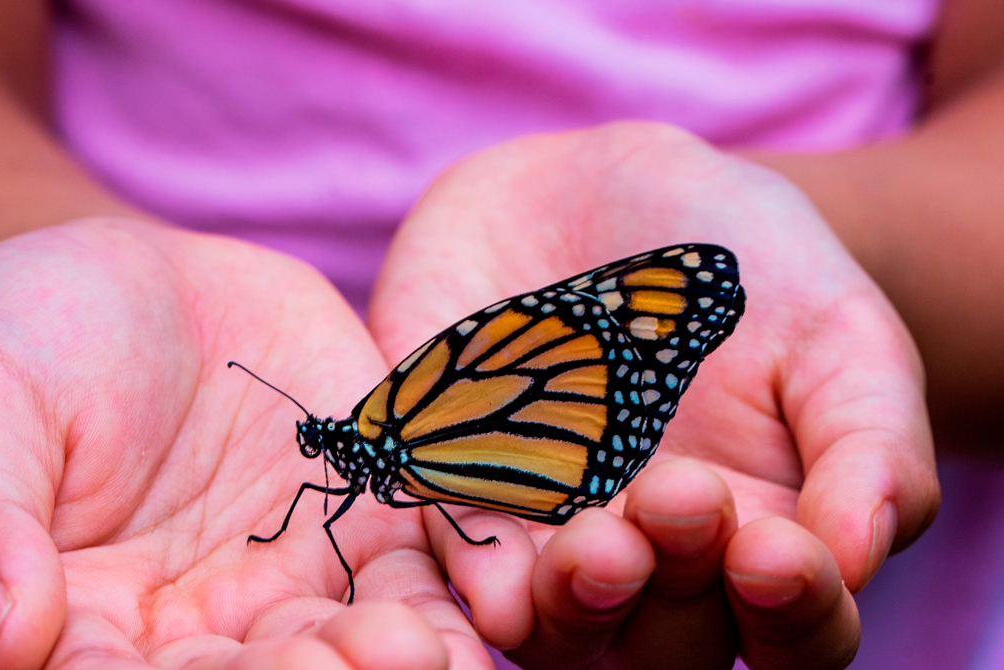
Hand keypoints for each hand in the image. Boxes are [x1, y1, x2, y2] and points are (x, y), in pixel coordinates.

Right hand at [0, 219, 489, 669]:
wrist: (131, 284)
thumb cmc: (25, 343)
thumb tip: (3, 640)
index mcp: (80, 633)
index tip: (210, 669)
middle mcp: (194, 638)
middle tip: (361, 665)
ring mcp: (289, 590)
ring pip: (348, 651)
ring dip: (391, 661)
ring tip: (424, 650)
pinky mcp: (366, 529)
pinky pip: (416, 579)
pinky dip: (449, 601)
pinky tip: (475, 609)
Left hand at [367, 122, 938, 668]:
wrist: (604, 190)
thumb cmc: (749, 269)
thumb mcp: (837, 334)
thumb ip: (868, 445)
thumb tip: (857, 557)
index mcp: (759, 543)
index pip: (794, 629)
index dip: (796, 612)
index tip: (778, 551)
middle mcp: (650, 564)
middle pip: (664, 646)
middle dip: (673, 593)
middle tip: (677, 501)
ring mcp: (546, 535)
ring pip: (554, 627)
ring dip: (571, 607)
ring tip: (594, 549)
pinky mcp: (451, 489)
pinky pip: (451, 555)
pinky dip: (472, 574)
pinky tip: (490, 578)